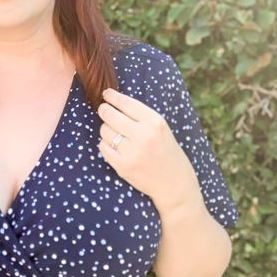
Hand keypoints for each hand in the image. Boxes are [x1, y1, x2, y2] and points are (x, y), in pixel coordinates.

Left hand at [97, 87, 200, 211]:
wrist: (174, 182)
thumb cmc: (166, 150)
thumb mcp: (161, 128)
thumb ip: (140, 115)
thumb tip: (113, 101)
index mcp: (155, 122)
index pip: (126, 103)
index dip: (112, 97)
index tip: (106, 94)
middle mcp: (143, 135)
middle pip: (110, 115)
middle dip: (104, 110)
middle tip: (104, 110)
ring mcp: (132, 152)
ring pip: (104, 131)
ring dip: (106, 129)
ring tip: (115, 132)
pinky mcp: (122, 166)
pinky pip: (103, 147)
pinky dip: (105, 144)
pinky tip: (115, 146)